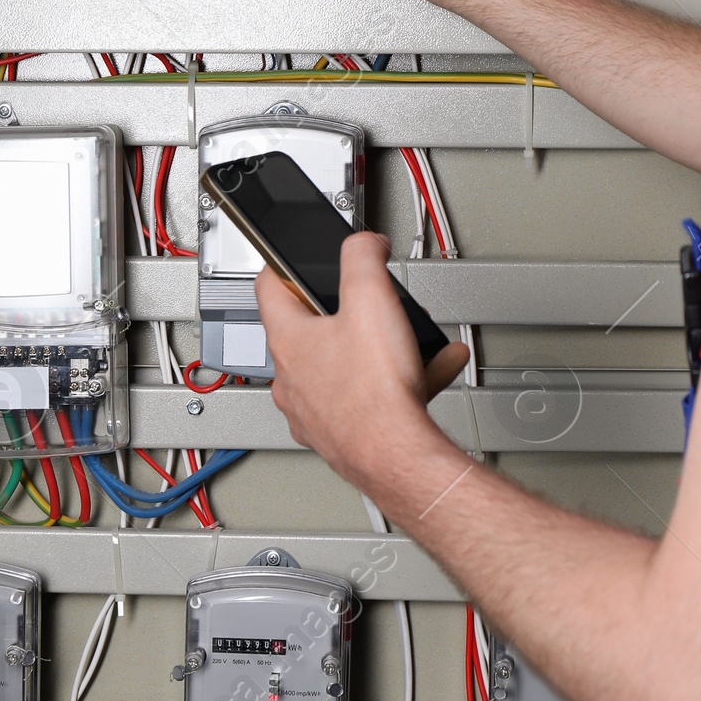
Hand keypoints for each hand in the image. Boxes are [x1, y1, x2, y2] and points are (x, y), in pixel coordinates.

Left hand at [256, 232, 469, 484]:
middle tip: (368, 305)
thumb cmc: (374, 393)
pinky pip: (365, 398)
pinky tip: (431, 372)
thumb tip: (363, 243)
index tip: (294, 261)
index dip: (284, 266)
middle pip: (310, 331)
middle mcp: (292, 378)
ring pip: (343, 367)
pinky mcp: (338, 435)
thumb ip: (363, 257)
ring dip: (378, 350)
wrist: (396, 457)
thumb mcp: (371, 299)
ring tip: (411, 343)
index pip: (269, 288)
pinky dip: (396, 384)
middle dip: (346, 314)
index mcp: (289, 340)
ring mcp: (313, 411)